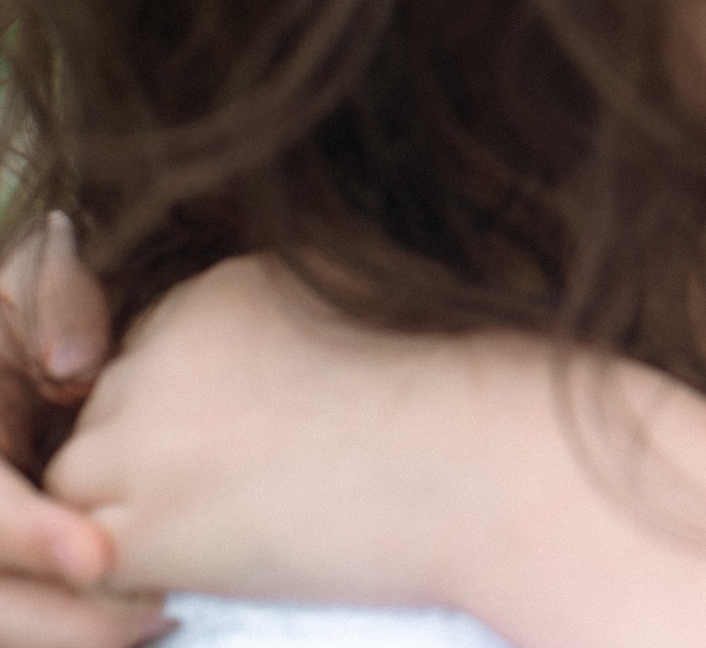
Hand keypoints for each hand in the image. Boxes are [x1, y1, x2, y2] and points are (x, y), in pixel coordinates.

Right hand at [0, 214, 169, 647]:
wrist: (43, 331)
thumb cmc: (40, 299)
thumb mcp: (35, 273)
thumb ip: (58, 293)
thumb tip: (75, 360)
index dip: (24, 533)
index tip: (97, 554)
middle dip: (52, 615)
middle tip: (150, 611)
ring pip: (0, 611)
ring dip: (69, 627)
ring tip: (162, 615)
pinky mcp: (7, 560)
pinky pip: (22, 605)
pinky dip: (73, 622)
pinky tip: (148, 612)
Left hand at [45, 256, 516, 607]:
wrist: (480, 467)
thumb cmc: (452, 394)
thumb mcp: (366, 300)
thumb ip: (289, 305)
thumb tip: (253, 350)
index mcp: (219, 287)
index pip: (152, 349)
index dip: (192, 405)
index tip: (257, 435)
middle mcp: (165, 350)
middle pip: (110, 408)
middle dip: (157, 451)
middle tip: (246, 483)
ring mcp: (148, 436)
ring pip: (83, 475)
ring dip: (139, 503)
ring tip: (236, 516)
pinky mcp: (150, 522)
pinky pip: (92, 550)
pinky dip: (146, 560)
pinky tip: (220, 552)